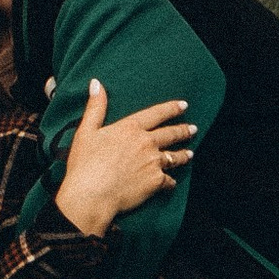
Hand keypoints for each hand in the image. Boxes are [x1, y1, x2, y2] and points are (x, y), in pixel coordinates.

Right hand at [53, 84, 195, 238]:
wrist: (91, 195)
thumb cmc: (85, 164)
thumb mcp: (86, 131)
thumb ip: (95, 107)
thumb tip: (96, 83)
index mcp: (130, 128)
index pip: (156, 114)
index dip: (171, 108)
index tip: (183, 106)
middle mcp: (146, 143)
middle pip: (171, 134)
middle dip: (183, 131)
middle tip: (193, 129)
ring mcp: (153, 162)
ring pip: (174, 157)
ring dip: (183, 155)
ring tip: (190, 154)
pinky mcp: (156, 182)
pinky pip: (168, 180)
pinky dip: (170, 181)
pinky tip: (172, 182)